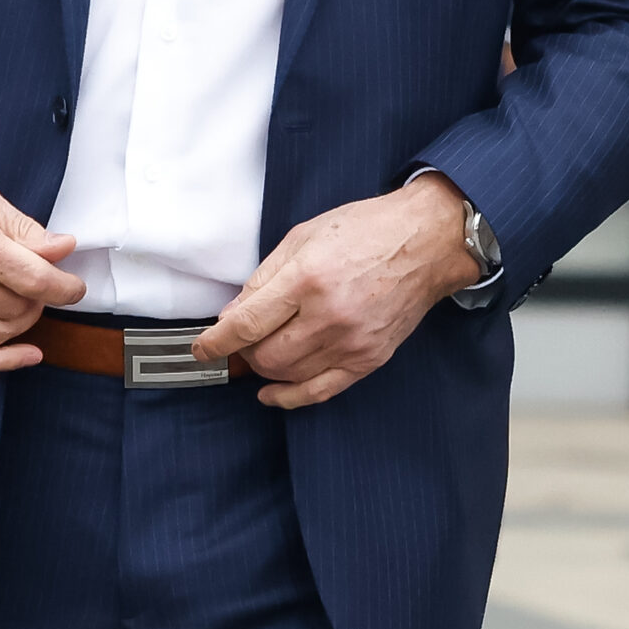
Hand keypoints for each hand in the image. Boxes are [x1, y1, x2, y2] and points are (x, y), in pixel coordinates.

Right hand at [0, 163, 83, 374]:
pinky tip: (27, 354)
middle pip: (19, 309)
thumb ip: (26, 230)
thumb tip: (63, 249)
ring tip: (22, 300)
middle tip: (40, 282)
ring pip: (0, 334)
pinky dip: (2, 362)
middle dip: (41, 298)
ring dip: (22, 321)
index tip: (75, 287)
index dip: (65, 287)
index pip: (35, 279)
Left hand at [193, 171, 483, 409]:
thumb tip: (232, 315)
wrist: (427, 242)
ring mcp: (351, 341)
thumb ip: (264, 277)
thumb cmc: (366, 230)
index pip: (245, 325)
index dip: (215, 343)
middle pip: (264, 355)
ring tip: (264, 351)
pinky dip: (289, 397)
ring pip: (287, 375)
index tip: (202, 348)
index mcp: (307, 277)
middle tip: (242, 338)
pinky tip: (272, 393)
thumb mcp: (304, 236)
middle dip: (242, 351)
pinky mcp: (369, 358)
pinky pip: (320, 391)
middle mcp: (329, 314)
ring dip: (265, 368)